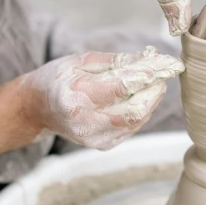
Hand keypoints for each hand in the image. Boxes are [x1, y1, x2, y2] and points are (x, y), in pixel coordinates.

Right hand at [21, 46, 183, 149]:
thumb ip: (116, 61)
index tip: (170, 63)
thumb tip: (149, 59)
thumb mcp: (80, 61)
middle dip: (156, 88)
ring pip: (138, 120)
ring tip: (155, 79)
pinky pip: (133, 126)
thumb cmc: (56, 80)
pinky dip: (143, 109)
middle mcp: (86, 123)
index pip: (123, 86)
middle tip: (165, 71)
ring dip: (152, 98)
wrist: (35, 110)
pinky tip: (142, 95)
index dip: (150, 74)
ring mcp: (95, 138)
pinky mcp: (103, 145)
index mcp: (76, 97)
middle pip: (136, 109)